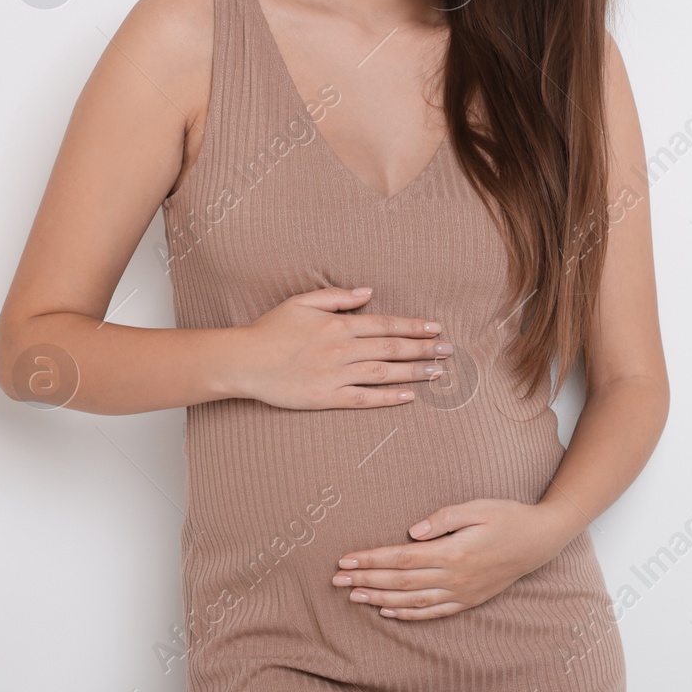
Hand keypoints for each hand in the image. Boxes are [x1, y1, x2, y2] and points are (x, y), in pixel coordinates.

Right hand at [233, 286, 452, 409]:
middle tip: (448, 350)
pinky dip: (387, 398)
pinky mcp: (326, 398)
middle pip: (391, 349)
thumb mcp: (302, 302)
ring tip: (438, 372)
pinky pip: (363, 399)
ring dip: (414, 372)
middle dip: (423, 349)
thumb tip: (368, 292)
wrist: (243, 361)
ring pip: (384, 373)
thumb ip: (337, 296)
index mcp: (338, 325)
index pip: (385, 325)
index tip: (435, 328)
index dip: (413, 326)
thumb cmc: (270, 329)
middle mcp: (342, 350)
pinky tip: (409, 396)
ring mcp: (335, 375)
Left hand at [332, 499, 572, 619]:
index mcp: (453, 552)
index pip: (402, 558)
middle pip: (400, 581)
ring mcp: (461, 592)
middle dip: (366, 580)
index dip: (371, 560)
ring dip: (380, 598)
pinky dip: (408, 614)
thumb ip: (445, 518)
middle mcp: (454, 577)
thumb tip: (413, 532)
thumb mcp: (478, 507)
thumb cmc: (508, 517)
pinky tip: (389, 611)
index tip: (346, 559)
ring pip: (412, 601)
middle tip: (337, 580)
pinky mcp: (467, 600)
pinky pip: (432, 612)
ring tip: (354, 596)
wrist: (539, 541)